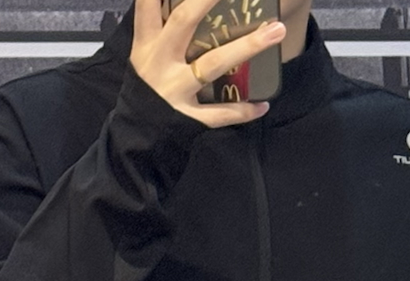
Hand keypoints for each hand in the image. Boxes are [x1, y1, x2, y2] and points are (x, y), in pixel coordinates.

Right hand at [131, 0, 284, 125]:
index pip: (148, 4)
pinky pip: (219, 114)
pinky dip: (242, 111)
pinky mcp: (187, 118)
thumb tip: (175, 3)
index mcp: (147, 43)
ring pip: (213, 64)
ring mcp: (175, 90)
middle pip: (184, 21)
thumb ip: (161, 29)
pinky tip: (263, 105)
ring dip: (247, 46)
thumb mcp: (145, 55)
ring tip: (276, 31)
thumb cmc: (145, 88)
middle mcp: (160, 61)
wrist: (133, 139)